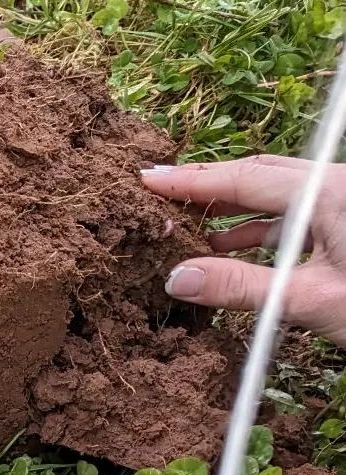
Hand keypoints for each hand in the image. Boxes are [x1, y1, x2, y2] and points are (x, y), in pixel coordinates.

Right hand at [142, 155, 345, 345]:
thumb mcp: (309, 299)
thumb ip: (241, 286)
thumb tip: (177, 279)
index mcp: (327, 192)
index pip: (244, 178)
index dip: (192, 181)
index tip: (148, 181)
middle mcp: (334, 185)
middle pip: (257, 175)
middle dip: (205, 185)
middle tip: (160, 192)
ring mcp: (340, 202)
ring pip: (275, 194)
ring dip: (229, 209)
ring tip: (186, 223)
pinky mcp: (345, 222)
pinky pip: (293, 214)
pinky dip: (256, 228)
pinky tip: (228, 247)